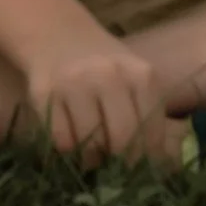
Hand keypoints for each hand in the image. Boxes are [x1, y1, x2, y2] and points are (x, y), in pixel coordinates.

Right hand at [17, 25, 185, 168]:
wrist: (59, 35)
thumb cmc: (105, 68)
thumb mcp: (136, 81)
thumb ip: (149, 118)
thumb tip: (160, 166)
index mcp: (141, 76)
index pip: (151, 135)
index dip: (145, 160)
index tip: (138, 169)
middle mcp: (109, 77)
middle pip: (121, 141)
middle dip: (118, 162)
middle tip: (114, 166)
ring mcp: (75, 84)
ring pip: (90, 144)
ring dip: (92, 158)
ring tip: (92, 153)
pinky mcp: (45, 94)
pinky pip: (61, 141)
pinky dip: (68, 151)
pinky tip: (72, 141)